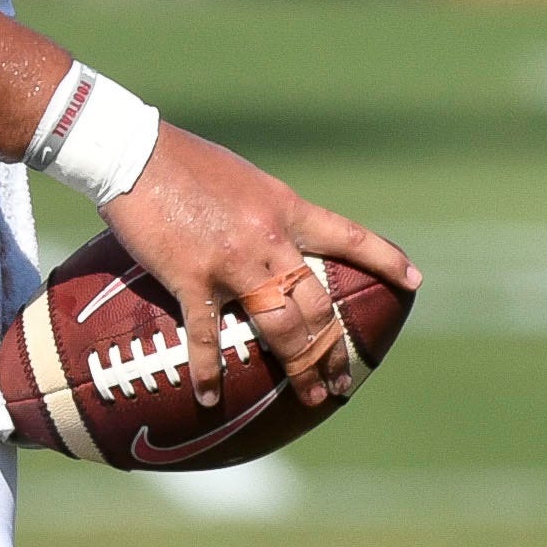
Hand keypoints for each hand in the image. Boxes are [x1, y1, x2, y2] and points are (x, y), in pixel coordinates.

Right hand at [98, 124, 417, 409]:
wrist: (132, 150)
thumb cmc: (180, 158)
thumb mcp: (240, 178)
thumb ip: (262, 211)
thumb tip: (268, 235)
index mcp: (284, 210)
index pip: (348, 238)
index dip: (385, 260)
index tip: (414, 282)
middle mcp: (269, 240)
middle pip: (318, 306)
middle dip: (334, 349)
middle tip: (343, 381)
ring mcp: (232, 263)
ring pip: (283, 326)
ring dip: (301, 367)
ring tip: (313, 396)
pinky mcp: (191, 277)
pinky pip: (206, 334)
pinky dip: (208, 370)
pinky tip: (210, 396)